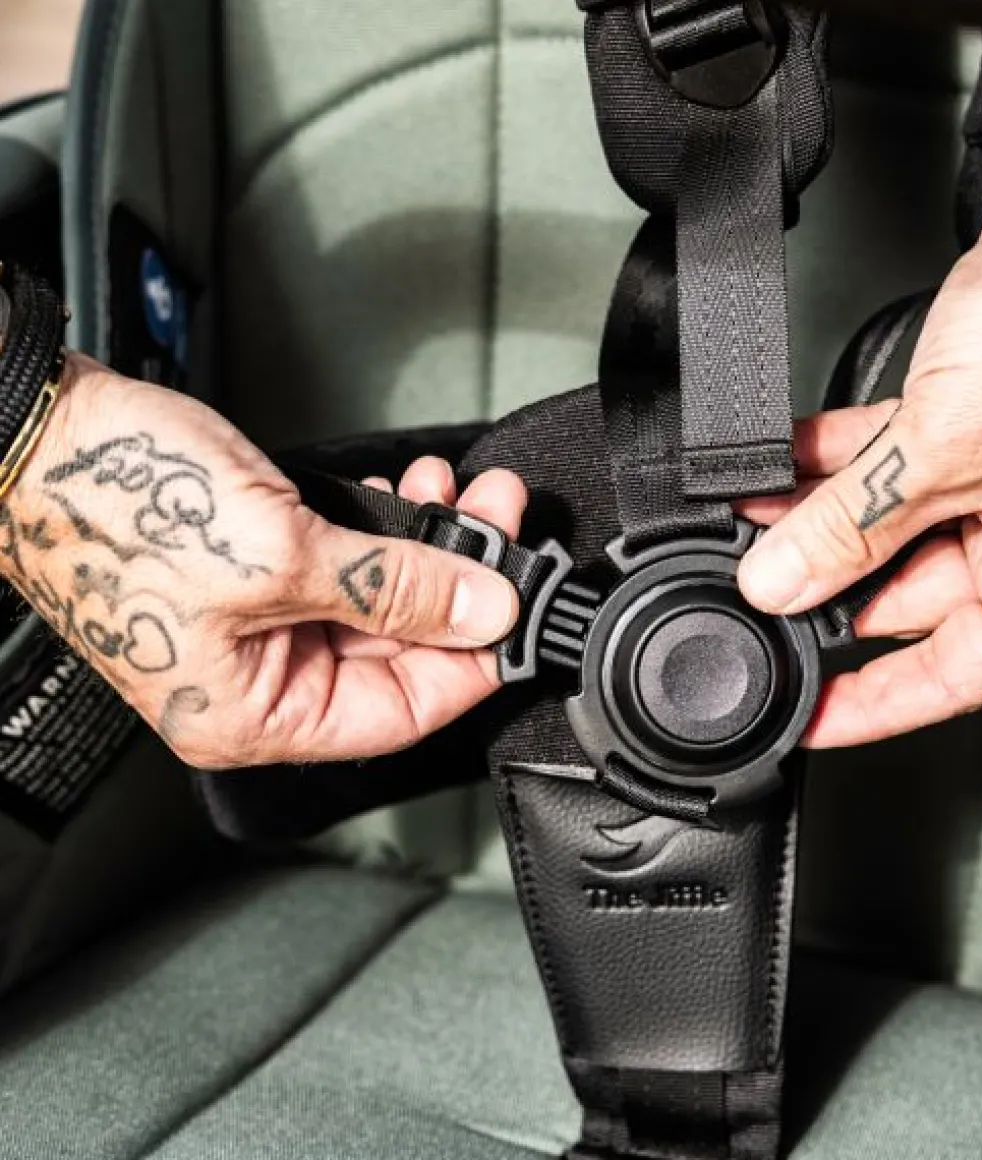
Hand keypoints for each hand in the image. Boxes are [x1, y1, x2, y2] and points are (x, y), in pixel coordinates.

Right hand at [0, 355, 524, 768]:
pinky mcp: (253, 570)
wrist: (34, 427)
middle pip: (395, 653)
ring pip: (377, 602)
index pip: (397, 714)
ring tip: (460, 493)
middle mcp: (254, 681)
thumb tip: (482, 611)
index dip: (470, 664)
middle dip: (457, 583)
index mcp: (251, 713)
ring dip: (427, 546)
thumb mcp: (280, 555)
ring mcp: (253, 624)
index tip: (517, 612)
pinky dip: (381, 531)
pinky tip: (406, 496)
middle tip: (501, 521)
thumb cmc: (114, 500)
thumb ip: (394, 590)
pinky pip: (342, 567)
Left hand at [738, 183, 981, 747]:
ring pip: (889, 525)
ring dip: (818, 523)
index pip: (954, 673)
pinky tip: (777, 465)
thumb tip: (783, 581)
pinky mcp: (972, 420)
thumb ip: (855, 524)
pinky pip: (888, 463)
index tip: (808, 719)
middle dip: (825, 590)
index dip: (873, 705)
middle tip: (754, 593)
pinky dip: (833, 465)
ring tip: (747, 524)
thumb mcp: (948, 447)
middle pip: (909, 597)